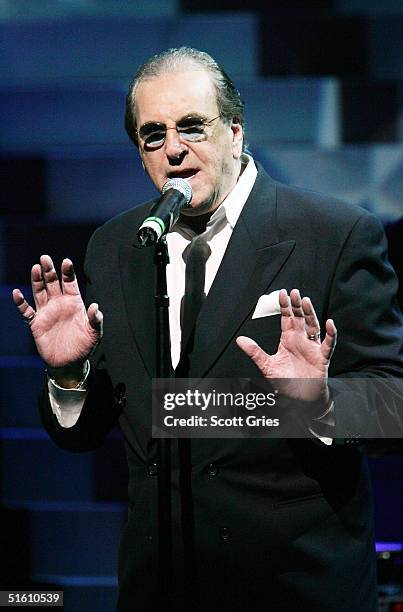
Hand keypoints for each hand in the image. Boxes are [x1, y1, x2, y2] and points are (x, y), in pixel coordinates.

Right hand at [12, 255, 102, 372]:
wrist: (70, 363)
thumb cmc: (85, 346)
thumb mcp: (94, 333)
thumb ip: (95, 320)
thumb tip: (95, 306)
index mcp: (74, 302)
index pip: (70, 283)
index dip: (68, 272)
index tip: (66, 261)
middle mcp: (59, 304)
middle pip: (53, 283)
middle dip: (49, 270)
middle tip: (45, 258)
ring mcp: (47, 312)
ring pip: (39, 292)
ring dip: (37, 281)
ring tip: (35, 268)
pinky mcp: (36, 324)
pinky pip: (26, 311)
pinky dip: (21, 303)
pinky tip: (17, 294)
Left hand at [236, 289, 336, 402]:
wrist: (299, 398)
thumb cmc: (286, 381)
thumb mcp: (267, 366)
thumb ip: (255, 352)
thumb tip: (239, 339)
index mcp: (288, 340)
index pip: (286, 319)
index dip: (285, 306)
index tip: (282, 293)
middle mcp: (300, 340)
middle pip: (300, 319)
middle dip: (297, 305)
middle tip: (295, 292)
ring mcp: (312, 348)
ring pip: (313, 327)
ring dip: (310, 314)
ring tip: (306, 301)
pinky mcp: (322, 358)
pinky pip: (328, 344)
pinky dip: (331, 334)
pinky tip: (329, 323)